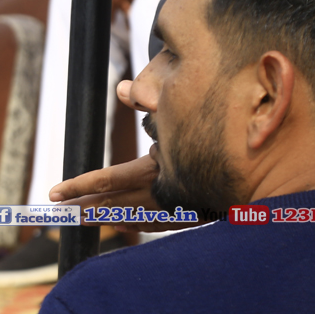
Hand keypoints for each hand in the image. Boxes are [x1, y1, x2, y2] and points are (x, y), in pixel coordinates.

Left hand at [48, 81, 207, 232]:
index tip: (53, 193)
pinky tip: (117, 224)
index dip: (78, 187)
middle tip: (54, 213)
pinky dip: (129, 224)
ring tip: (76, 219)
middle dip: (80, 209)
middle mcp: (160, 195)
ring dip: (100, 219)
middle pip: (110, 205)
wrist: (261, 176)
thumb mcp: (182, 116)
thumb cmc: (218, 139)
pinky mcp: (186, 217)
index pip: (107, 180)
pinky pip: (149, 224)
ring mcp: (173, 211)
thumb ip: (149, 102)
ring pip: (127, 218)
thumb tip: (121, 89)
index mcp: (155, 172)